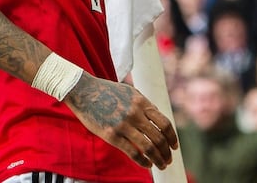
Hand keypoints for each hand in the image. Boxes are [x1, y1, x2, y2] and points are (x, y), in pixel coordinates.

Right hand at [63, 72, 178, 169]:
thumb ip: (144, 104)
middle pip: (159, 138)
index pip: (164, 124)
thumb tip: (158, 118)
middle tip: (168, 159)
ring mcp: (123, 125)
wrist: (82, 90)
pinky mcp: (111, 135)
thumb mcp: (129, 92)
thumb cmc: (105, 91)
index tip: (174, 146)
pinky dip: (143, 161)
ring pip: (149, 148)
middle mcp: (135, 114)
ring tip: (160, 165)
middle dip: (166, 152)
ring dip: (158, 159)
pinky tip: (147, 164)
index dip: (172, 137)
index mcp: (141, 102)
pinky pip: (133, 152)